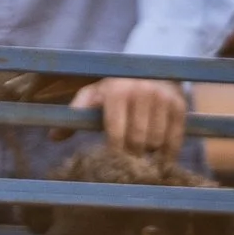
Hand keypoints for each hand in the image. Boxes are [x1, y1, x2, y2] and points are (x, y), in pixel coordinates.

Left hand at [71, 77, 188, 156]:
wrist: (149, 72)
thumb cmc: (113, 89)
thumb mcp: (92, 95)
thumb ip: (76, 114)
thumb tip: (53, 137)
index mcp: (117, 91)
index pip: (116, 132)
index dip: (114, 152)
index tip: (111, 162)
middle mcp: (142, 92)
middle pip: (137, 140)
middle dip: (130, 154)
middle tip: (126, 162)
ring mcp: (163, 98)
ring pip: (155, 142)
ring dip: (147, 153)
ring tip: (141, 152)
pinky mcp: (179, 106)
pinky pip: (175, 139)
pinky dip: (168, 154)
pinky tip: (160, 160)